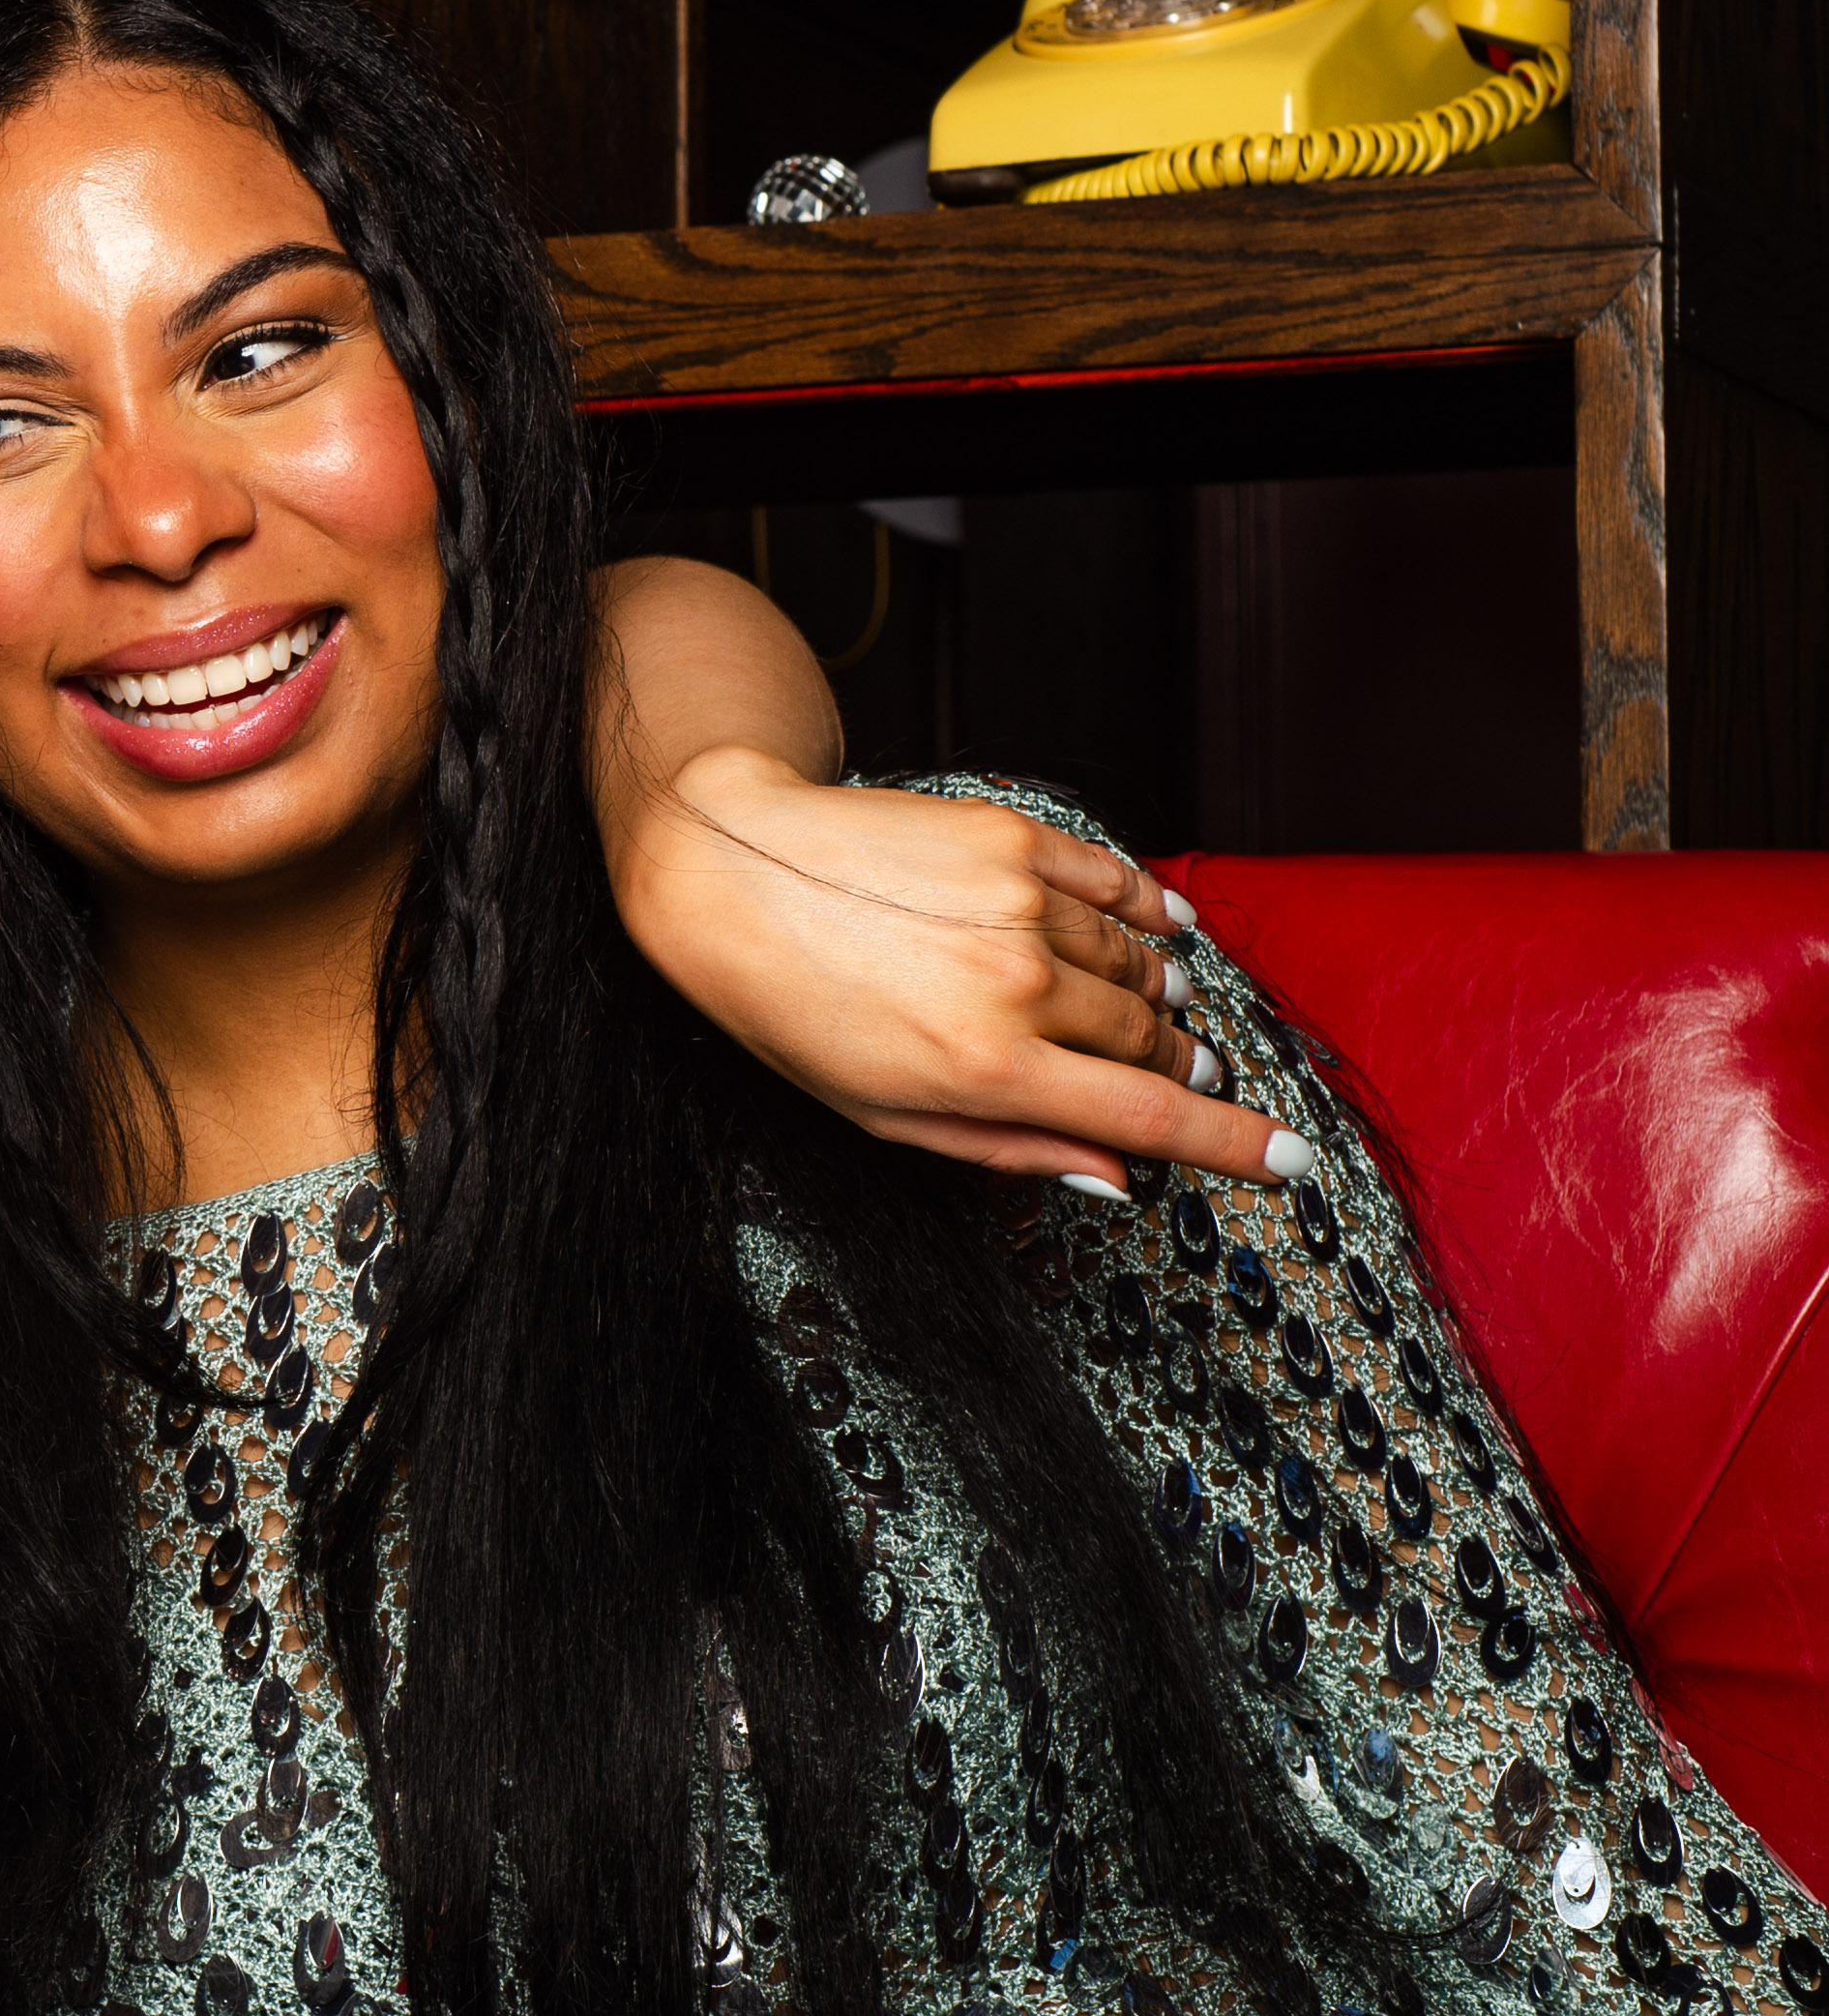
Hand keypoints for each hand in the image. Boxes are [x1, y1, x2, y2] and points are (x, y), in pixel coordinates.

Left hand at [615, 747, 1293, 1193]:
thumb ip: (1006, 1148)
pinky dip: (1152, 912)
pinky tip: (1167, 928)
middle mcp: (1019, 987)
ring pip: (1139, 967)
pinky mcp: (1013, 838)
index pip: (1149, 1119)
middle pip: (1150, 1042)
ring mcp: (1022, 905)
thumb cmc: (787, 1003)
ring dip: (1162, 997)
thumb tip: (1113, 1177)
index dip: (1234, 1146)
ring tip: (1165, 1010)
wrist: (724, 869)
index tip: (1291, 1162)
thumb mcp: (878, 1111)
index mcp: (987, 1070)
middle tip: (1192, 1075)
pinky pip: (1117, 883)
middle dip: (1183, 1067)